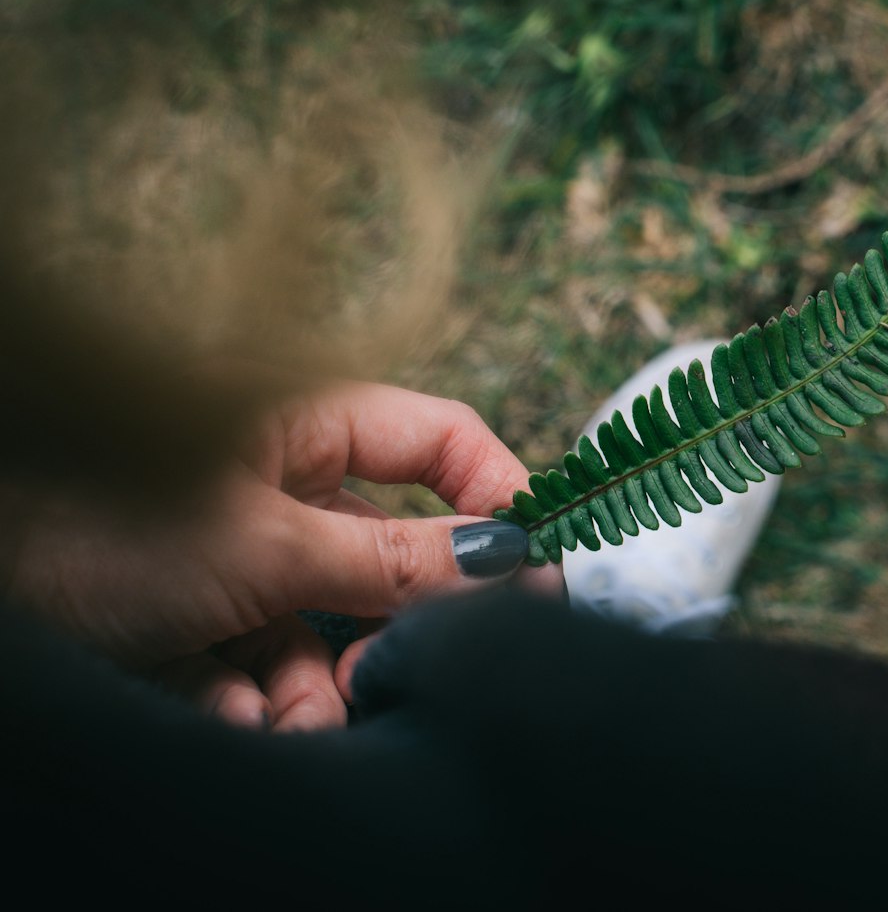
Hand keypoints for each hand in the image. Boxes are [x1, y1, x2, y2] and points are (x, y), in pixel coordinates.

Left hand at [6, 382, 561, 730]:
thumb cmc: (95, 528)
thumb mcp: (267, 550)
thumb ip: (394, 560)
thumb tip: (509, 559)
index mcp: (304, 425)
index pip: (440, 440)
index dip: (496, 497)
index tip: (538, 569)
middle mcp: (279, 485)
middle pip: (387, 554)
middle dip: (386, 627)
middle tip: (389, 675)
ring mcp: (237, 554)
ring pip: (324, 626)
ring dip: (311, 683)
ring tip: (281, 717)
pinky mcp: (194, 619)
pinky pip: (260, 661)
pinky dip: (250, 698)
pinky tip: (226, 716)